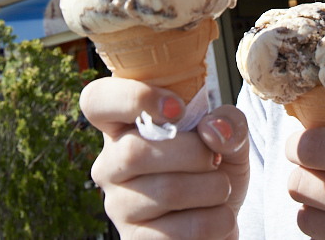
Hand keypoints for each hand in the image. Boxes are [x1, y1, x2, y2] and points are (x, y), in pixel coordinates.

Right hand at [81, 77, 249, 239]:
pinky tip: (217, 216)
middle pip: (134, 152)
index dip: (133, 97)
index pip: (97, 100)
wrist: (220, 220)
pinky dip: (216, 220)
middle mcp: (110, 165)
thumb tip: (213, 129)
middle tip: (214, 159)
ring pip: (167, 191)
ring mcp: (119, 206)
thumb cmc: (213, 170)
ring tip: (221, 188)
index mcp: (123, 127)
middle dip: (192, 153)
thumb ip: (228, 122)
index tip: (177, 107)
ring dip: (213, 188)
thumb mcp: (228, 136)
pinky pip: (180, 230)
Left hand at [286, 121, 324, 238]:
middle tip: (318, 171)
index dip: (297, 144)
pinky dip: (322, 229)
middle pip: (298, 181)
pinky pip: (313, 238)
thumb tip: (311, 116)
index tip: (302, 145)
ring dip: (311, 206)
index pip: (312, 146)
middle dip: (302, 174)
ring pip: (302, 215)